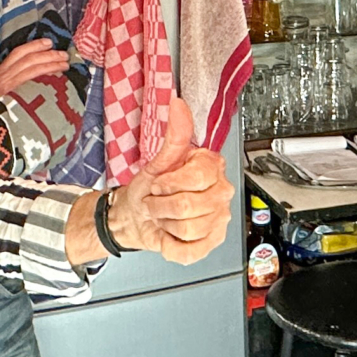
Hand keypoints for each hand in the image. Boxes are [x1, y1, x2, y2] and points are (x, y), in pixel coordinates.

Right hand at [0, 40, 70, 99]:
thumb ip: (14, 84)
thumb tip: (39, 78)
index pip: (17, 53)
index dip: (34, 45)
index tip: (49, 42)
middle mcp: (2, 77)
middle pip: (28, 59)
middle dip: (48, 54)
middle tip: (64, 54)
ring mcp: (7, 86)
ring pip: (32, 68)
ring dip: (51, 64)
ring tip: (65, 65)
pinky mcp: (12, 97)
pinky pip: (31, 81)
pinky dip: (46, 76)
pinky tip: (57, 78)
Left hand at [105, 98, 234, 263]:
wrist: (136, 216)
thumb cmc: (148, 188)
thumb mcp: (157, 161)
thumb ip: (174, 135)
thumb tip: (178, 105)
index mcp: (212, 168)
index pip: (197, 178)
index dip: (170, 183)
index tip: (159, 182)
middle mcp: (220, 193)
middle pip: (190, 206)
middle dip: (162, 206)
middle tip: (157, 201)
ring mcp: (218, 220)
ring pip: (188, 229)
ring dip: (164, 224)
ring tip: (163, 216)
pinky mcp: (210, 243)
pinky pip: (188, 250)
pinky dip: (170, 245)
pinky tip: (169, 234)